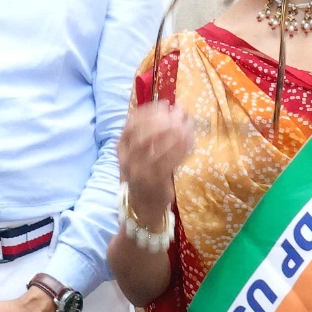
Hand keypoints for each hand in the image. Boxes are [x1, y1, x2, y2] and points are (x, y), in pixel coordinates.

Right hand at [116, 101, 194, 225]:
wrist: (143, 207)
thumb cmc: (142, 175)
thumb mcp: (135, 155)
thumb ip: (143, 136)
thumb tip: (165, 111)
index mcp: (121, 150)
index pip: (131, 124)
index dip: (148, 111)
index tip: (163, 104)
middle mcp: (128, 160)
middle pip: (145, 133)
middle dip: (164, 118)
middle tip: (178, 111)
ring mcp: (141, 171)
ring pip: (159, 146)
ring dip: (176, 131)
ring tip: (187, 123)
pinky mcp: (156, 181)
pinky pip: (171, 160)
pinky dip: (182, 147)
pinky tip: (190, 139)